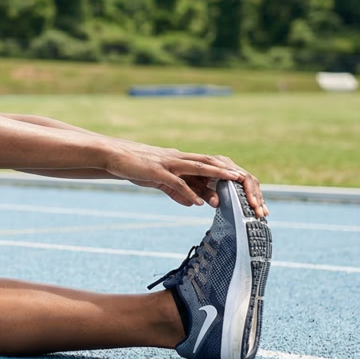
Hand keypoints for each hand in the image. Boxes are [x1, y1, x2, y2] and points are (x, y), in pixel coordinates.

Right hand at [105, 143, 268, 217]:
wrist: (113, 155)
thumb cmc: (136, 167)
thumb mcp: (160, 180)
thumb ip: (178, 191)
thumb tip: (194, 203)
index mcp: (181, 160)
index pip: (208, 164)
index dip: (225, 172)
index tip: (241, 182)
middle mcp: (178, 158)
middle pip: (209, 162)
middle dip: (228, 171)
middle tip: (246, 180)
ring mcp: (168, 164)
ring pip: (198, 167)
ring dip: (217, 174)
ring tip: (233, 181)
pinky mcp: (156, 172)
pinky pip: (176, 182)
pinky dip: (189, 192)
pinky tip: (199, 202)